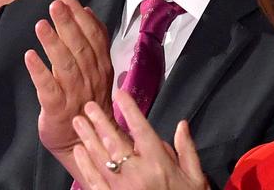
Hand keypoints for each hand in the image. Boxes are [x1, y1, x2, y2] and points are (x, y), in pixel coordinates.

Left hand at [24, 0, 114, 179]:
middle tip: (55, 3)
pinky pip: (49, 89)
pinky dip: (40, 72)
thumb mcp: (96, 69)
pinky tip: (29, 56)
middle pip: (81, 47)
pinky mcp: (58, 110)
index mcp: (101, 66)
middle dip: (67, 23)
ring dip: (53, 44)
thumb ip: (93, 40)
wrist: (83, 142)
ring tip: (41, 25)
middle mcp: (91, 78)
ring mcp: (76, 94)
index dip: (79, 16)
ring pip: (66, 66)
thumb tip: (86, 10)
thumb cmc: (86, 101)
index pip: (93, 36)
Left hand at [72, 90, 208, 189]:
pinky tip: (79, 151)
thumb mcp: (195, 178)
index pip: (141, 130)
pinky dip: (85, 165)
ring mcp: (122, 189)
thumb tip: (182, 124)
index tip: (119, 93)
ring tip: (78, 121)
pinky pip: (94, 181)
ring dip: (88, 138)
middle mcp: (138, 174)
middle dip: (100, 122)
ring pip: (101, 159)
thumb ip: (187, 150)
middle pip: (115, 142)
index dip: (129, 109)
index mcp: (159, 164)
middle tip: (89, 105)